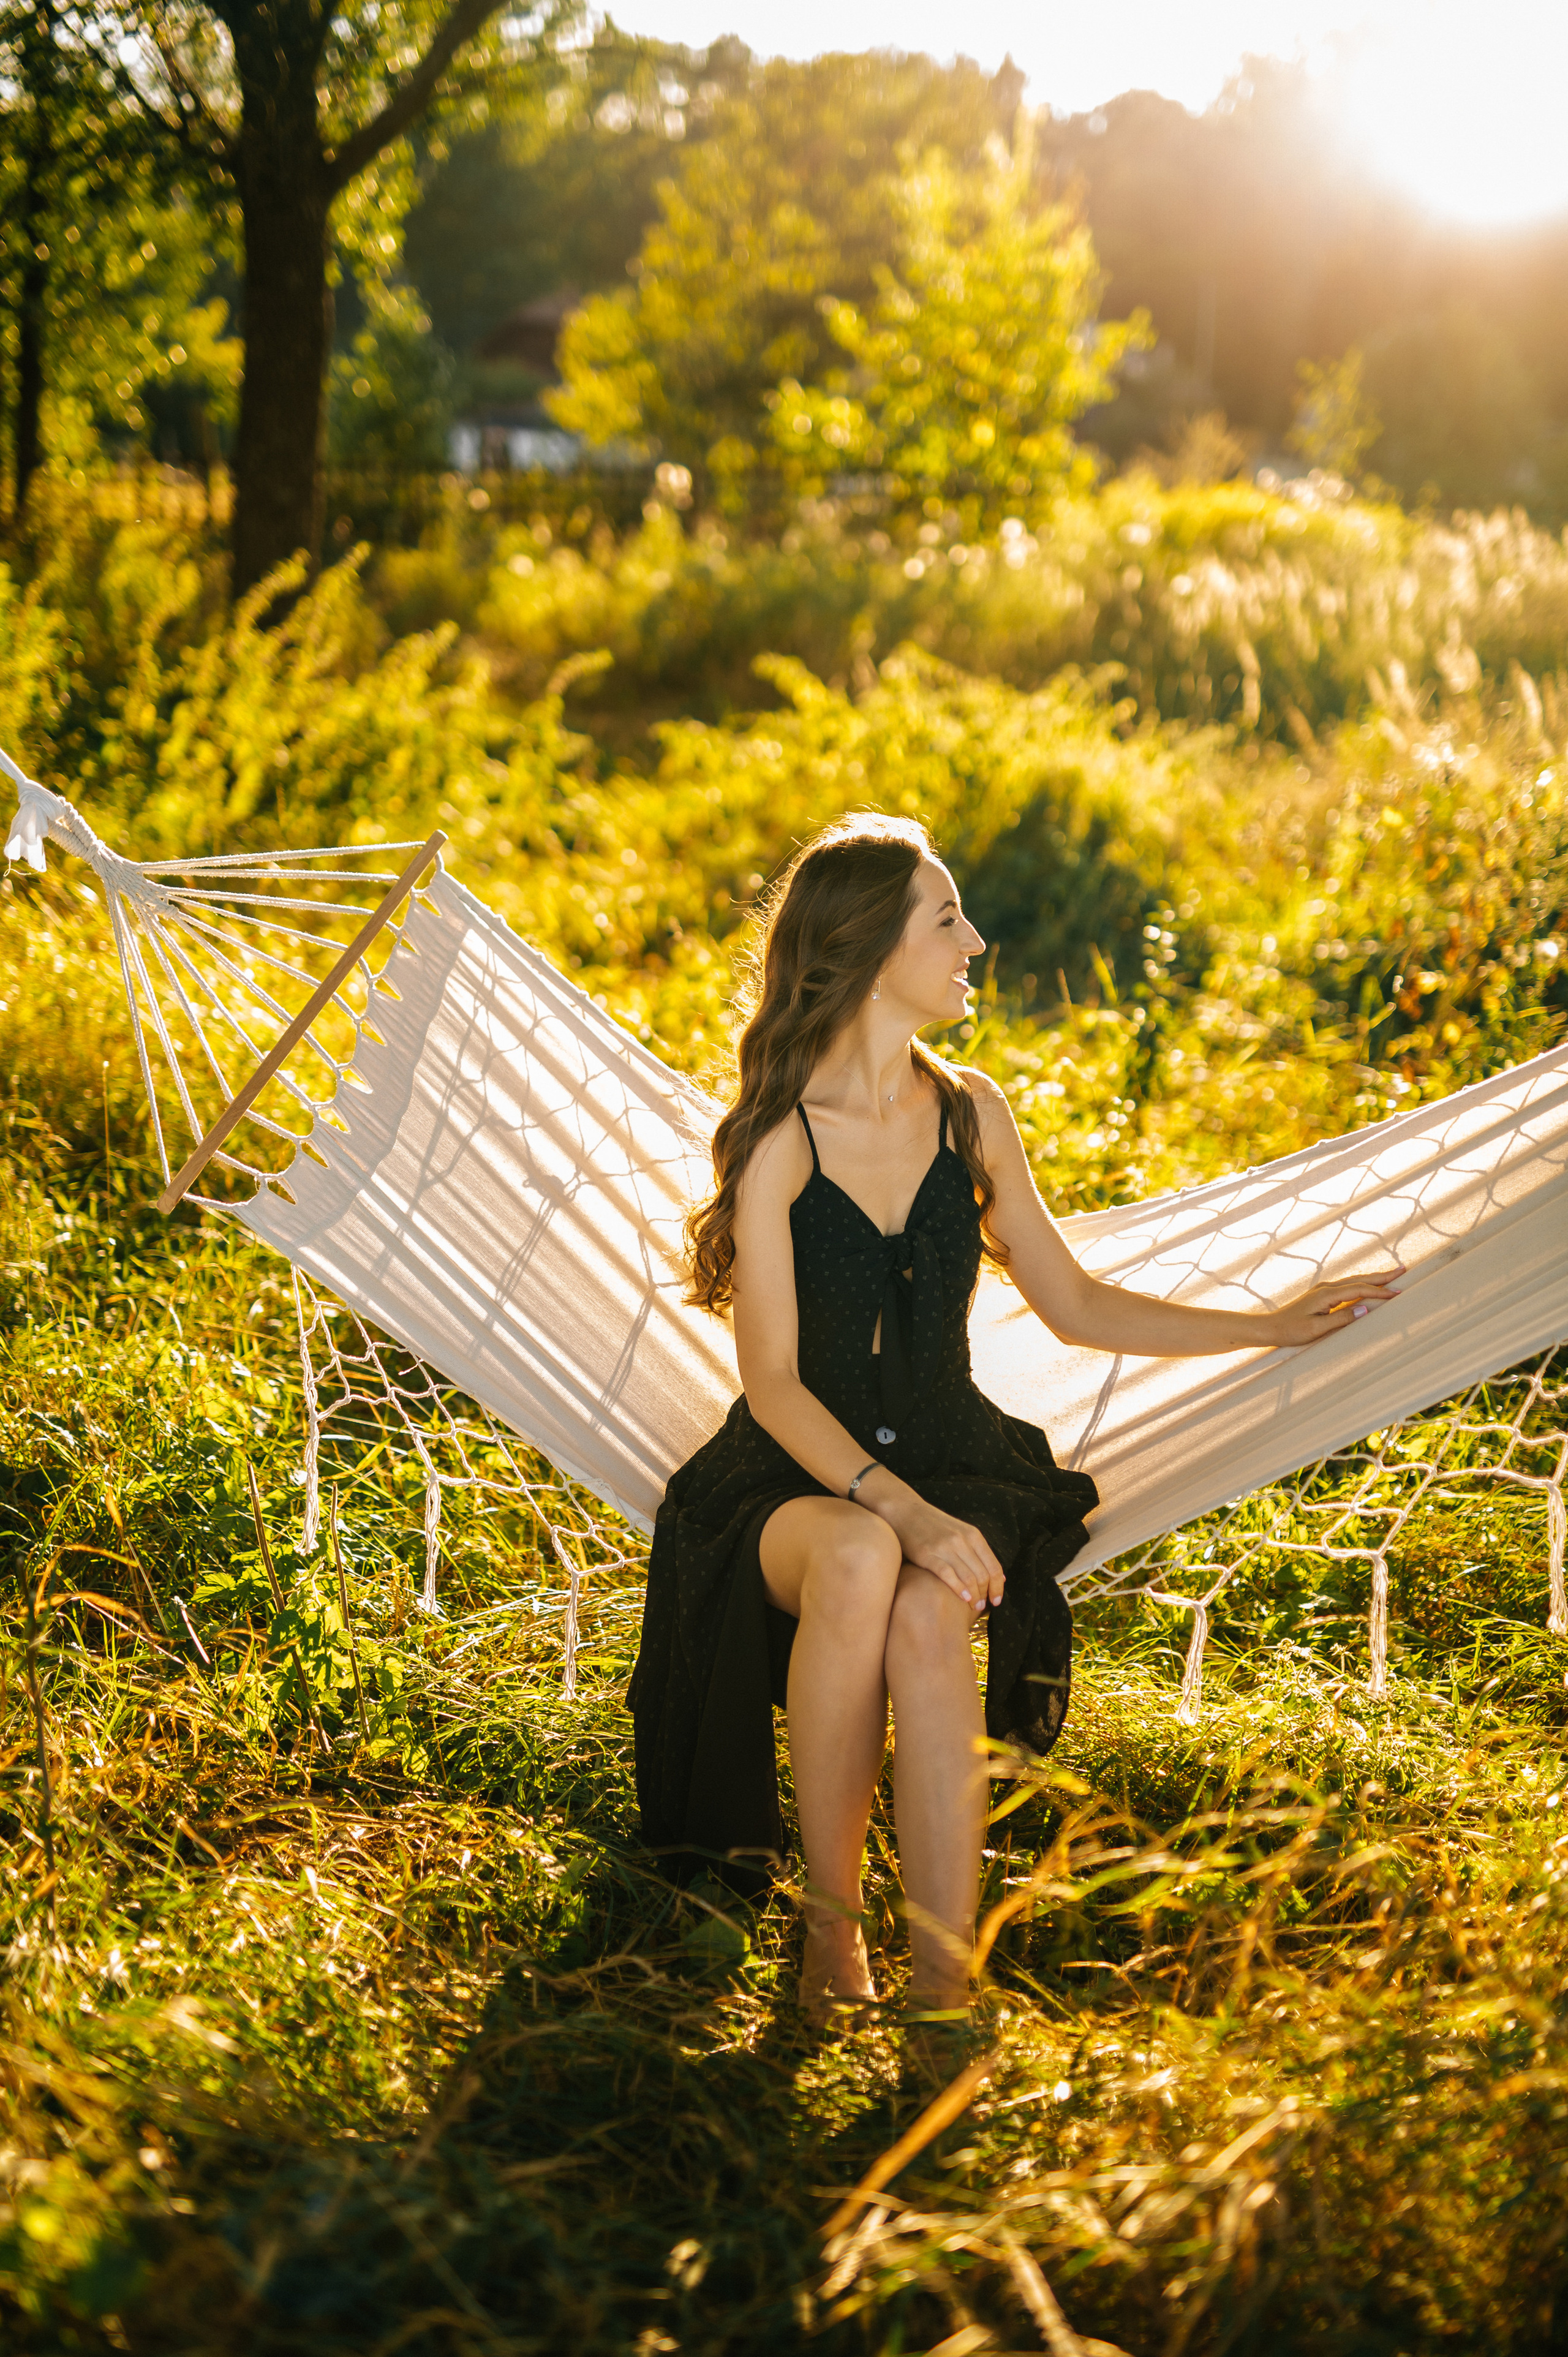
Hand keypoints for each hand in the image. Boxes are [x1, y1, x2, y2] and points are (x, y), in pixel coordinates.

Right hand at [863, 1478, 1003, 1613]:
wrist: (905, 1511)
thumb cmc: (934, 1525)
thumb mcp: (961, 1532)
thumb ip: (978, 1552)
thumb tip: (1000, 1577)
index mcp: (973, 1535)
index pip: (994, 1567)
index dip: (998, 1587)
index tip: (996, 1600)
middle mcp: (962, 1540)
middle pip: (982, 1575)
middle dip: (985, 1595)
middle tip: (982, 1607)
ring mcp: (945, 1547)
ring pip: (968, 1578)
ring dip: (974, 1597)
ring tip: (974, 1607)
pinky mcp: (927, 1555)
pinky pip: (948, 1575)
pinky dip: (959, 1589)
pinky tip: (963, 1599)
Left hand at [1263, 1265, 1405, 1346]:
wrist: (1271, 1327)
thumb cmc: (1292, 1330)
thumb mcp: (1316, 1329)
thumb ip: (1341, 1319)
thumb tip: (1365, 1309)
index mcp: (1327, 1294)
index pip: (1359, 1289)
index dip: (1379, 1291)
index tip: (1398, 1292)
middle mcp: (1327, 1288)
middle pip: (1360, 1279)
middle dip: (1382, 1276)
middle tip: (1403, 1270)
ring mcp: (1324, 1290)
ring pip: (1354, 1281)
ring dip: (1373, 1278)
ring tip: (1392, 1275)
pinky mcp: (1322, 1295)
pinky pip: (1348, 1287)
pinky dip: (1363, 1285)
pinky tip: (1369, 1286)